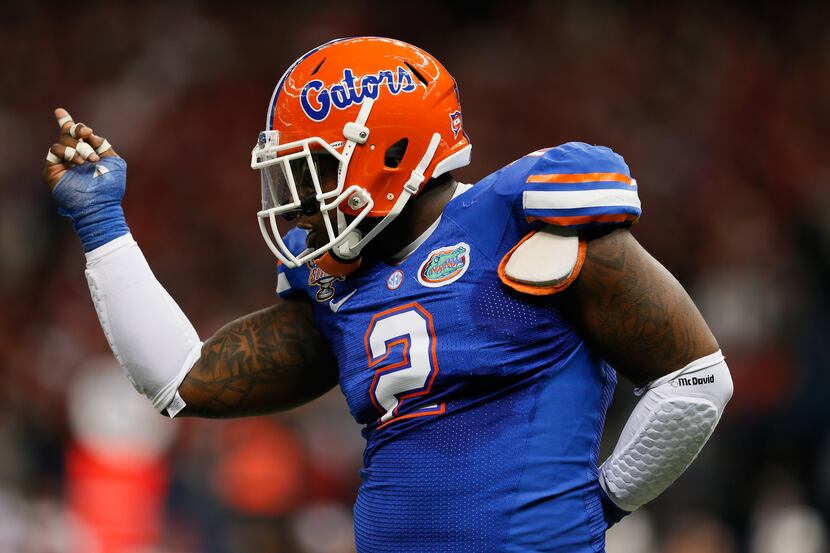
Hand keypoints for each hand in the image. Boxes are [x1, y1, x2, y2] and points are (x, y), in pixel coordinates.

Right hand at [43, 108, 129, 251]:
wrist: (101, 204)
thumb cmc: (111, 186)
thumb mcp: (115, 161)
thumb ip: (103, 144)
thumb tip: (89, 133)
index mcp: (87, 153)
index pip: (74, 135)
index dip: (67, 122)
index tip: (59, 111)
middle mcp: (73, 157)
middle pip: (67, 133)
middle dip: (77, 129)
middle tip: (86, 133)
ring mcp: (62, 163)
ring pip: (63, 141)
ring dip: (79, 147)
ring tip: (91, 160)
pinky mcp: (53, 170)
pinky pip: (55, 151)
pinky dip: (68, 153)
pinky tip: (79, 162)